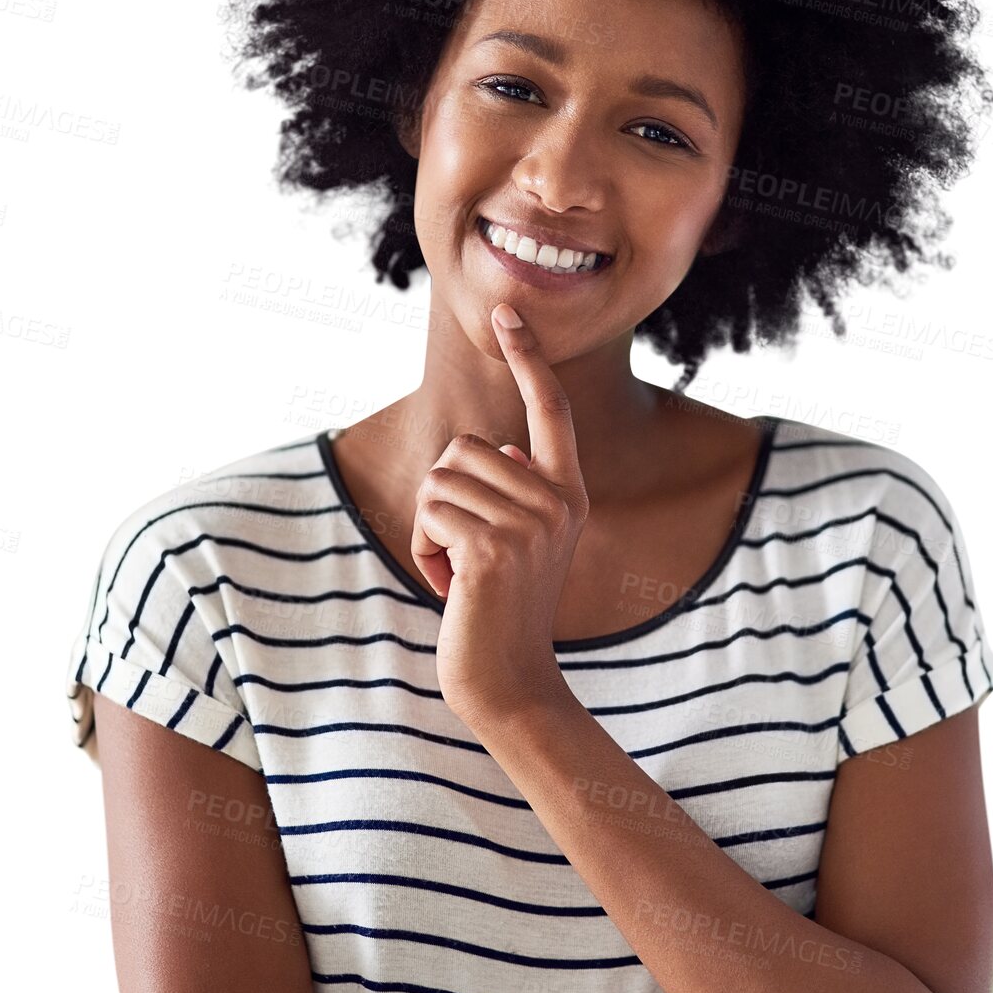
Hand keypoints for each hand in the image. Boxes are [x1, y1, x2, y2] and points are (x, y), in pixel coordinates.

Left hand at [410, 303, 588, 726]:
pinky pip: (429, 512)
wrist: (508, 681)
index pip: (550, 409)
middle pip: (464, 448)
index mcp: (568, 494)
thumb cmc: (500, 611)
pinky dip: (424, 550)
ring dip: (430, 529)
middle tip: (467, 555)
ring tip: (461, 574)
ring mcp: (530, 523)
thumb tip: (502, 450)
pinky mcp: (493, 546)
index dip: (527, 357)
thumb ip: (516, 490)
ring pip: (439, 480)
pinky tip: (452, 587)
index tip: (505, 312)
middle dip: (444, 499)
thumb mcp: (517, 543)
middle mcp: (558, 501)